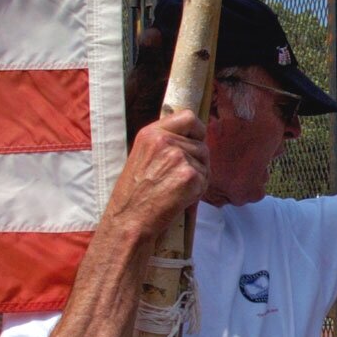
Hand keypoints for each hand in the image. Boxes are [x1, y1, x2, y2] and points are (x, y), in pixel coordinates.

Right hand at [102, 110, 207, 241]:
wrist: (130, 218)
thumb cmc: (134, 193)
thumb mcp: (141, 155)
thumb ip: (164, 143)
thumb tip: (191, 137)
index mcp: (151, 133)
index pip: (188, 117)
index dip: (197, 130)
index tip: (196, 141)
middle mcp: (165, 141)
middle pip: (201, 144)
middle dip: (197, 161)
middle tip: (179, 178)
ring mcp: (179, 157)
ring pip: (205, 162)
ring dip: (199, 176)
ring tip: (177, 188)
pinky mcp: (190, 176)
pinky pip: (206, 179)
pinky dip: (198, 190)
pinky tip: (181, 197)